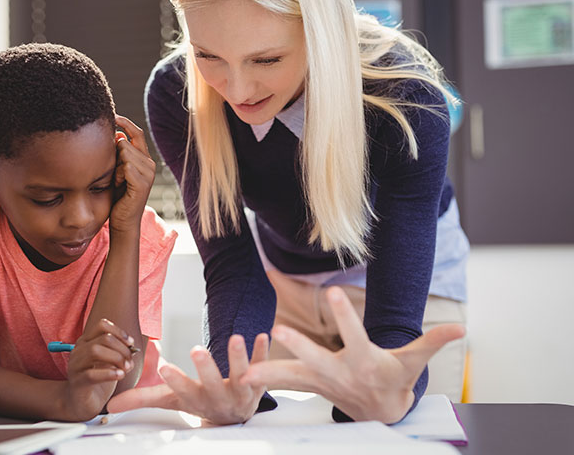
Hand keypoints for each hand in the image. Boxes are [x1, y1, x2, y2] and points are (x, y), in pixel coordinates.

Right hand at [63, 318, 137, 419]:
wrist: (83, 404)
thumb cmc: (99, 380)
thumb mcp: (110, 362)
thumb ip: (120, 352)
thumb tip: (133, 349)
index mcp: (87, 341)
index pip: (102, 325)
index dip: (119, 331)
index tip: (131, 343)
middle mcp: (79, 350)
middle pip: (104, 338)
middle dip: (122, 349)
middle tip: (131, 362)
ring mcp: (76, 365)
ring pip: (95, 351)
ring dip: (116, 358)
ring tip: (126, 369)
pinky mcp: (77, 382)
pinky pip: (91, 374)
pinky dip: (109, 373)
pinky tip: (119, 375)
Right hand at [108, 333, 269, 424]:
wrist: (234, 416)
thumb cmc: (199, 402)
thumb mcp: (172, 401)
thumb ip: (143, 399)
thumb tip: (110, 407)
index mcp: (196, 400)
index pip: (182, 392)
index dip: (175, 381)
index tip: (164, 368)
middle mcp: (219, 398)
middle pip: (212, 384)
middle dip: (206, 369)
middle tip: (197, 350)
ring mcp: (241, 391)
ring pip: (241, 375)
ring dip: (238, 357)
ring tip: (235, 337)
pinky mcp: (260, 382)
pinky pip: (264, 367)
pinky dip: (263, 352)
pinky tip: (263, 335)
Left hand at [109, 115, 155, 232]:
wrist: (122, 221)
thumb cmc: (117, 196)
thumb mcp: (116, 170)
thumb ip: (118, 153)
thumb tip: (116, 134)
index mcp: (144, 159)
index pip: (137, 133)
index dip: (125, 122)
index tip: (113, 116)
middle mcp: (150, 164)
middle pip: (125, 142)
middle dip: (114, 155)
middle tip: (114, 174)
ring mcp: (148, 173)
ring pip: (124, 152)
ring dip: (115, 166)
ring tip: (117, 181)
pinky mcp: (143, 183)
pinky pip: (126, 166)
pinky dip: (118, 175)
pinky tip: (118, 185)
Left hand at [241, 286, 464, 423]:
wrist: (380, 414)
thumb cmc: (396, 381)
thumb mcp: (414, 362)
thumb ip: (433, 342)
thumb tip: (462, 328)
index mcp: (365, 363)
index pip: (355, 335)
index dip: (346, 315)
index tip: (336, 292)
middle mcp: (339, 374)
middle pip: (316, 359)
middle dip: (298, 345)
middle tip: (277, 329)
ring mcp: (321, 382)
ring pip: (293, 376)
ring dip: (270, 372)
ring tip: (245, 372)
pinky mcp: (309, 385)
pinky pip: (285, 381)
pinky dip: (266, 377)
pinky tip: (243, 375)